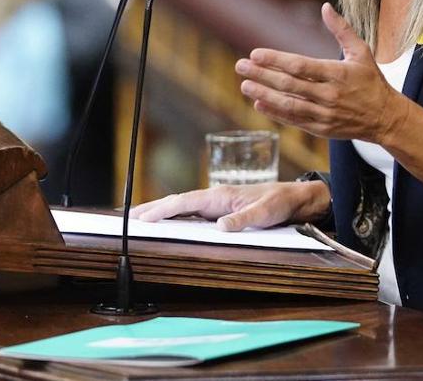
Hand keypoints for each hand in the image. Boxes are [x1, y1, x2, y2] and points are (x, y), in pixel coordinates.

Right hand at [129, 180, 329, 231]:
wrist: (294, 198)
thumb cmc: (279, 203)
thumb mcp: (265, 213)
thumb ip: (244, 220)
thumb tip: (220, 227)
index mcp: (220, 195)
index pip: (184, 202)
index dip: (162, 210)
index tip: (143, 218)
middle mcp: (214, 197)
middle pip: (177, 202)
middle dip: (153, 209)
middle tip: (128, 218)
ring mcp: (216, 203)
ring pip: (182, 207)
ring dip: (161, 212)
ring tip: (139, 220)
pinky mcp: (220, 210)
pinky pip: (192, 213)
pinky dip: (176, 216)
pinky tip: (167, 223)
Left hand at [235, 2, 406, 144]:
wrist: (385, 118)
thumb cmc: (372, 81)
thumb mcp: (361, 52)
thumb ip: (342, 29)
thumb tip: (326, 7)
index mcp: (338, 73)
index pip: (300, 66)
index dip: (276, 60)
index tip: (255, 53)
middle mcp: (330, 95)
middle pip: (289, 85)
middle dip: (262, 75)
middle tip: (240, 66)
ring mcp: (325, 114)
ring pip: (288, 104)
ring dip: (264, 94)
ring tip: (245, 85)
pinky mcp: (322, 129)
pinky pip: (294, 120)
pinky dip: (275, 112)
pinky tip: (259, 103)